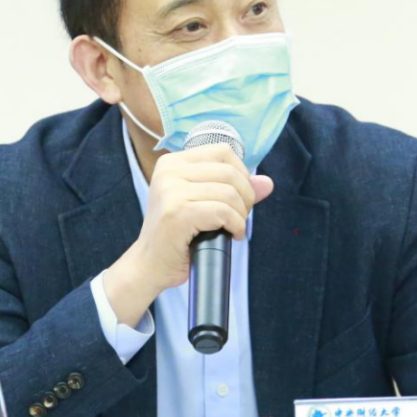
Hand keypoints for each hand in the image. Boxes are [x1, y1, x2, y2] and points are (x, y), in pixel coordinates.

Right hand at [104, 145, 273, 323]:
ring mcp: (171, 191)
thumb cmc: (177, 235)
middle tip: (240, 217)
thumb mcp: (204, 204)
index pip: (223, 151)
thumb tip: (266, 183)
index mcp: (172, 162)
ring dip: (241, 215)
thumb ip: (234, 189)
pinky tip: (231, 235)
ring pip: (229, 192)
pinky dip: (235, 226)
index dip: (241, 173)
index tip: (239, 197)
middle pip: (229, 172)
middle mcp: (169, 171)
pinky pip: (223, 212)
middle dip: (245, 197)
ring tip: (234, 228)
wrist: (150, 265)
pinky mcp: (177, 212)